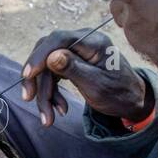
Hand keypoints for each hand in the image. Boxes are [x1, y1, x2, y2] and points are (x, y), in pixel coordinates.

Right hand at [21, 27, 153, 126]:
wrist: (130, 101)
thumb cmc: (119, 93)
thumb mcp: (97, 85)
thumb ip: (75, 69)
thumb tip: (52, 56)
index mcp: (93, 42)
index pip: (59, 40)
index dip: (40, 55)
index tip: (27, 75)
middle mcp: (82, 42)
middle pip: (47, 52)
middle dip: (37, 78)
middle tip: (28, 99)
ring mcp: (76, 51)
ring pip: (46, 67)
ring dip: (43, 92)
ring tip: (48, 118)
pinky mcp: (70, 62)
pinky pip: (51, 74)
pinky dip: (51, 93)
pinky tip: (59, 109)